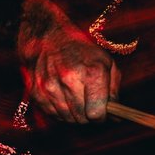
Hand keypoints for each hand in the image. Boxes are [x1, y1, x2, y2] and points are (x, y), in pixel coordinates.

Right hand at [19, 0, 117, 123]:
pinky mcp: (36, 91)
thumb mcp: (106, 63)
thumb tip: (117, 115)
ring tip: (76, 98)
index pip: (97, 113)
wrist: (48, 36)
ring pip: (67, 119)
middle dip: (89, 116)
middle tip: (90, 105)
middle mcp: (69, 79)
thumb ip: (114, 90)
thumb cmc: (82, 51)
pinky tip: (63, 97)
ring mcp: (50, 86)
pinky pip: (52, 114)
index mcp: (92, 72)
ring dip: (75, 115)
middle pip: (82, 118)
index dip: (102, 117)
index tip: (102, 113)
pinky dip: (60, 111)